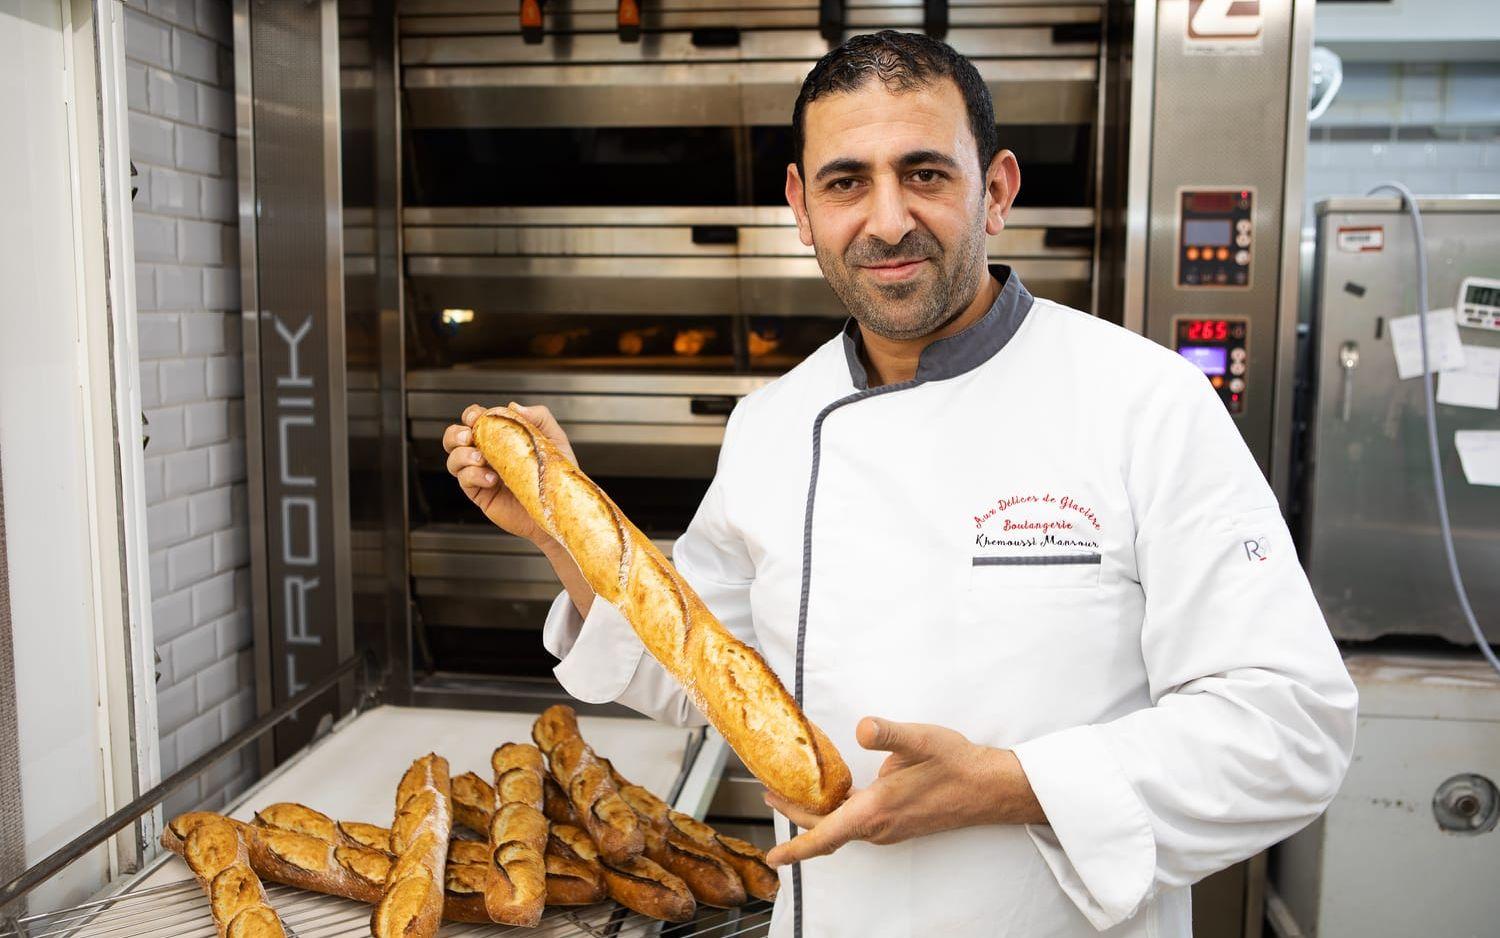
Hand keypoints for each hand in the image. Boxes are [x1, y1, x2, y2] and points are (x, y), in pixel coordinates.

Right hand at [442, 402, 576, 546]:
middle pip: (454, 438)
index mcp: (499, 438)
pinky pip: (465, 481)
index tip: (478, 417)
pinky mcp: (481, 494)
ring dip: (462, 455)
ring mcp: (481, 475)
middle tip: (469, 436)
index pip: (476, 420)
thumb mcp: (555, 441)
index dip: (471, 415)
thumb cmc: (557, 476)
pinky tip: (491, 478)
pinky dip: (473, 475)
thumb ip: (539, 418)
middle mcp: (486, 455)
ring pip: (453, 460)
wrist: (559, 509)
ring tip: (481, 459)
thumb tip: (514, 406)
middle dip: (455, 434)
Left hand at [763, 717, 1043, 867]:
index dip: (795, 848)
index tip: (772, 857)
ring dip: (815, 815)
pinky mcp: (897, 824)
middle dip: (795, 815)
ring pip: (840, 828)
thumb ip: (889, 733)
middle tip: (771, 792)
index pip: (824, 836)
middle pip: (825, 830)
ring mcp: (888, 829)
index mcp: (875, 811)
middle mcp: (878, 827)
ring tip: (794, 791)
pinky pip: (856, 824)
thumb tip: (863, 727)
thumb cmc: (955, 765)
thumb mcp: (920, 740)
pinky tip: (835, 794)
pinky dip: (836, 813)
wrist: (988, 787)